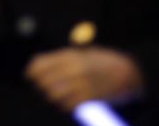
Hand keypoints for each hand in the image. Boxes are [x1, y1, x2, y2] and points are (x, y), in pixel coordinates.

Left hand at [26, 47, 143, 110]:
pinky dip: (65, 105)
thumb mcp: (81, 53)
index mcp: (70, 56)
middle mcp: (73, 69)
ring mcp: (81, 83)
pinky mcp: (89, 97)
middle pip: (43, 80)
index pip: (39, 64)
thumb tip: (37, 62)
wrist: (128, 72)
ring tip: (56, 95)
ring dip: (52, 96)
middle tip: (43, 87)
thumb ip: (62, 58)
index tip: (29, 75)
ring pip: (53, 94)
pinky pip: (68, 104)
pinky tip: (68, 102)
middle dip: (41, 85)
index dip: (31, 71)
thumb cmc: (103, 61)